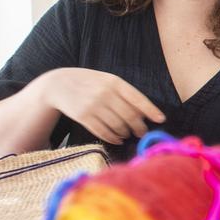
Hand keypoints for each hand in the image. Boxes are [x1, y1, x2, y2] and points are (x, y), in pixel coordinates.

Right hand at [39, 68, 164, 144]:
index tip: (161, 119)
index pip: (138, 98)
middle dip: (139, 127)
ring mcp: (93, 105)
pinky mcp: (83, 117)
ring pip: (118, 126)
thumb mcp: (107, 80)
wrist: (58, 84)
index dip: (151, 110)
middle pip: (129, 116)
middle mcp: (105, 93)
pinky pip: (103, 132)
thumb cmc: (89, 83)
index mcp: (114, 82)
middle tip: (142, 132)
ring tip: (127, 134)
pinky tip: (117, 139)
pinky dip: (113, 138)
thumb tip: (144, 113)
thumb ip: (124, 93)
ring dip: (126, 133)